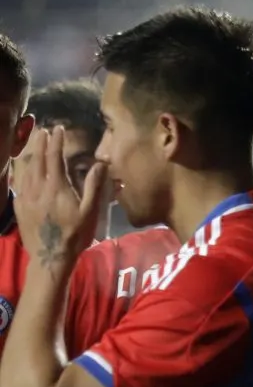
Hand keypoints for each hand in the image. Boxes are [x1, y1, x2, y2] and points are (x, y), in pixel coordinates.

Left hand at [15, 126, 108, 268]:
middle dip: (40, 143)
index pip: (55, 157)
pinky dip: (21, 170)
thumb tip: (100, 164)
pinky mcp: (19, 206)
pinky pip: (19, 182)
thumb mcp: (90, 212)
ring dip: (30, 154)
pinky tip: (23, 168)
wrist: (50, 257)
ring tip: (33, 144)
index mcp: (56, 187)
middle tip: (43, 131)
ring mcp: (26, 196)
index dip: (57, 141)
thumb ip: (94, 187)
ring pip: (25, 169)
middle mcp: (38, 187)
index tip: (59, 129)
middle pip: (37, 159)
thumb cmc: (75, 235)